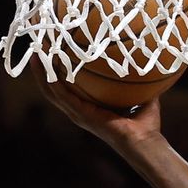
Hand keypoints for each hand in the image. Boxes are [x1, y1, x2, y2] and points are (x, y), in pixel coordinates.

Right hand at [29, 56, 163, 149]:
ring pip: (51, 89)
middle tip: (38, 47)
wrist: (144, 140)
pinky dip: (51, 78)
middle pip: (53, 88)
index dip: (59, 73)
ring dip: (41, 71)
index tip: (55, 53)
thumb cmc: (146, 124)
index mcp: (89, 108)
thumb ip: (143, 83)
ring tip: (36, 51)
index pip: (68, 89)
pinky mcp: (80, 114)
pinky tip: (45, 63)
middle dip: (43, 69)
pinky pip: (60, 93)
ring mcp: (77, 113)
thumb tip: (152, 67)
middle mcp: (79, 111)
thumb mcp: (143, 97)